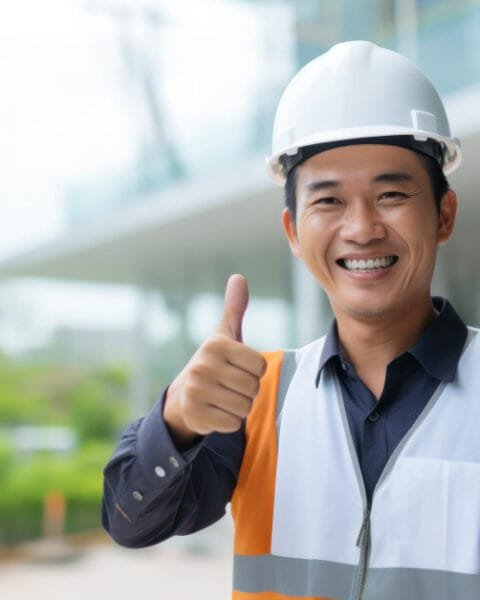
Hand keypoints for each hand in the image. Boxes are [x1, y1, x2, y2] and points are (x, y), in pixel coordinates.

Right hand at [164, 274, 266, 443]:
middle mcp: (203, 365)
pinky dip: (228, 421)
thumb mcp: (224, 336)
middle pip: (253, 387)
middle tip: (229, 385)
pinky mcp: (195, 414)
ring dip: (239, 407)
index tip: (237, 368)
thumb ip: (234, 309)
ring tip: (222, 398)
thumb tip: (238, 277)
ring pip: (244, 407)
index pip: (259, 365)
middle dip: (247, 390)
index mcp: (215, 345)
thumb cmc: (214, 363)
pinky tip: (215, 411)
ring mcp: (196, 391)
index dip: (254, 371)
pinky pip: (232, 424)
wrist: (183, 396)